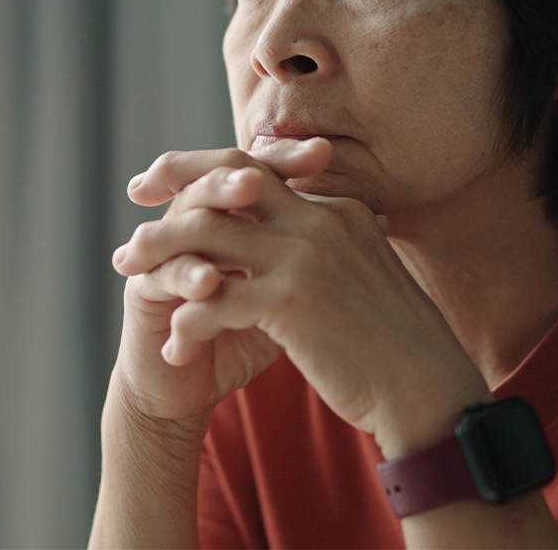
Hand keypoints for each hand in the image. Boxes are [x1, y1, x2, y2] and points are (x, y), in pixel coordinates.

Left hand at [115, 139, 489, 456]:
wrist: (428, 391)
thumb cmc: (395, 344)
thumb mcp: (362, 274)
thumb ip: (325, 246)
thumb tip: (285, 238)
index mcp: (336, 208)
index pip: (258, 167)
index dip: (207, 168)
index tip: (167, 176)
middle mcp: (320, 219)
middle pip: (227, 177)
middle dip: (173, 183)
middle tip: (134, 201)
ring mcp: (304, 257)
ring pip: (207, 233)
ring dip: (160, 251)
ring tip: (129, 273)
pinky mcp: (290, 302)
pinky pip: (213, 302)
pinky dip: (186, 325)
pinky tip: (173, 348)